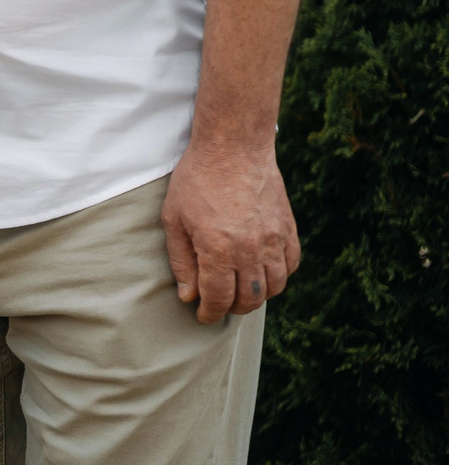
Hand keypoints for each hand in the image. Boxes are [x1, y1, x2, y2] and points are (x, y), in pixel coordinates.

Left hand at [163, 141, 300, 323]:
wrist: (233, 148)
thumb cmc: (197, 180)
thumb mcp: (174, 218)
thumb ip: (181, 260)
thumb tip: (188, 296)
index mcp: (218, 249)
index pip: (218, 298)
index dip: (210, 312)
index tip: (203, 316)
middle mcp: (250, 250)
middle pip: (249, 299)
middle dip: (232, 308)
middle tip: (220, 305)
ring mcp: (274, 241)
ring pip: (274, 288)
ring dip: (257, 296)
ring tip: (240, 292)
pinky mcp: (289, 230)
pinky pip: (290, 267)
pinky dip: (278, 277)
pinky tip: (263, 272)